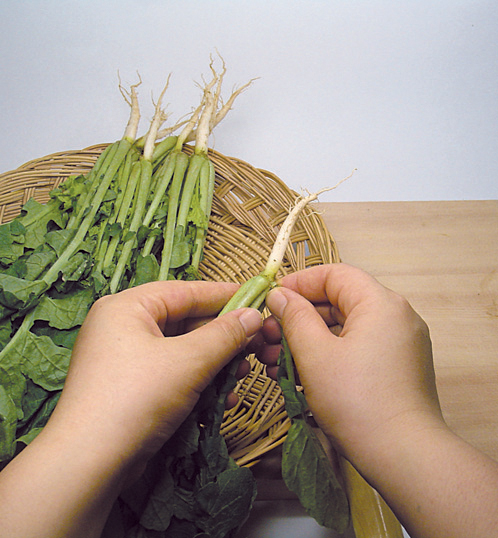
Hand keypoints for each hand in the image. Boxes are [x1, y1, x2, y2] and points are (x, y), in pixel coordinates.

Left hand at [0, 280, 261, 537]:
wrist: (89, 464)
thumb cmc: (137, 397)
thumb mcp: (188, 361)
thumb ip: (225, 335)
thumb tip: (255, 315)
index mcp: (127, 307)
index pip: (185, 291)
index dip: (224, 294)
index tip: (258, 297)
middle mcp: (122, 327)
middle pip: (185, 322)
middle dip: (224, 337)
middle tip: (257, 344)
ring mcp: (124, 359)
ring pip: (181, 350)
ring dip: (215, 362)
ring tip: (244, 373)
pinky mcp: (130, 387)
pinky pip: (171, 373)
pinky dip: (197, 381)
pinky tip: (222, 397)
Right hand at [254, 263, 442, 468]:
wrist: (404, 457)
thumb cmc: (357, 402)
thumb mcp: (315, 354)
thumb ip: (294, 317)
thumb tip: (280, 295)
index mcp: (381, 304)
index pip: (335, 274)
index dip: (300, 282)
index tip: (272, 298)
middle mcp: (396, 317)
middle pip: (339, 301)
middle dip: (298, 317)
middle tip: (267, 335)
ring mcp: (399, 343)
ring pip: (344, 328)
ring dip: (308, 339)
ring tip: (273, 359)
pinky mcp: (396, 367)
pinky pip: (356, 348)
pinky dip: (328, 354)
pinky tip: (297, 373)